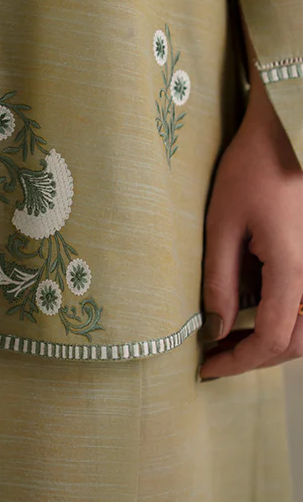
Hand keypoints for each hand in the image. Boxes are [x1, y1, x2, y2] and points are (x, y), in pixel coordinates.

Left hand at [199, 79, 302, 378]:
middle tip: (215, 357)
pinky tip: (255, 313)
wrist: (287, 134)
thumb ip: (220, 279)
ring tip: (231, 339)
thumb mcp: (222, 222)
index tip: (207, 367)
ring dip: (274, 342)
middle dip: (255, 357)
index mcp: (296, 268)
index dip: (239, 361)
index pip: (273, 338)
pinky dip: (287, 320)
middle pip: (297, 342)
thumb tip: (218, 327)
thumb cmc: (252, 167)